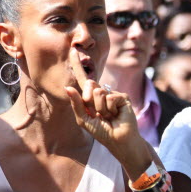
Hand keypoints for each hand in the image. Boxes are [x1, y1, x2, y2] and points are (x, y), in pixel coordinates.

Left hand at [64, 49, 144, 167]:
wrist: (119, 141)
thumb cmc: (102, 132)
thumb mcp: (84, 119)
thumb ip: (76, 104)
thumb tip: (67, 87)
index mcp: (91, 97)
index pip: (83, 78)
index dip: (78, 65)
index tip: (73, 50)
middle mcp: (102, 92)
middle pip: (89, 85)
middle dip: (90, 102)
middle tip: (99, 114)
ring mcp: (112, 93)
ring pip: (98, 93)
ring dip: (100, 109)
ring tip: (108, 116)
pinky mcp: (122, 96)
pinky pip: (109, 98)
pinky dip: (110, 109)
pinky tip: (116, 115)